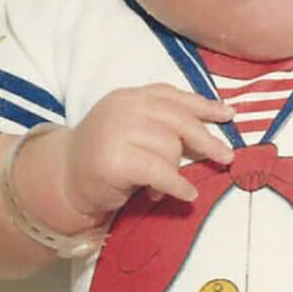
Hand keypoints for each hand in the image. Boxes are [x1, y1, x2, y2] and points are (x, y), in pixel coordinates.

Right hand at [64, 84, 235, 214]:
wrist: (64, 180)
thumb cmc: (105, 157)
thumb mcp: (133, 130)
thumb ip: (163, 124)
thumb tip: (210, 134)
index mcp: (132, 96)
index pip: (175, 97)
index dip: (205, 106)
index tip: (229, 115)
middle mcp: (125, 106)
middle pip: (180, 120)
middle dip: (207, 140)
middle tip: (227, 157)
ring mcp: (118, 130)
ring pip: (171, 146)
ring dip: (175, 170)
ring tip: (163, 187)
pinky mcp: (115, 159)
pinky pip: (160, 171)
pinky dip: (177, 185)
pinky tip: (187, 195)